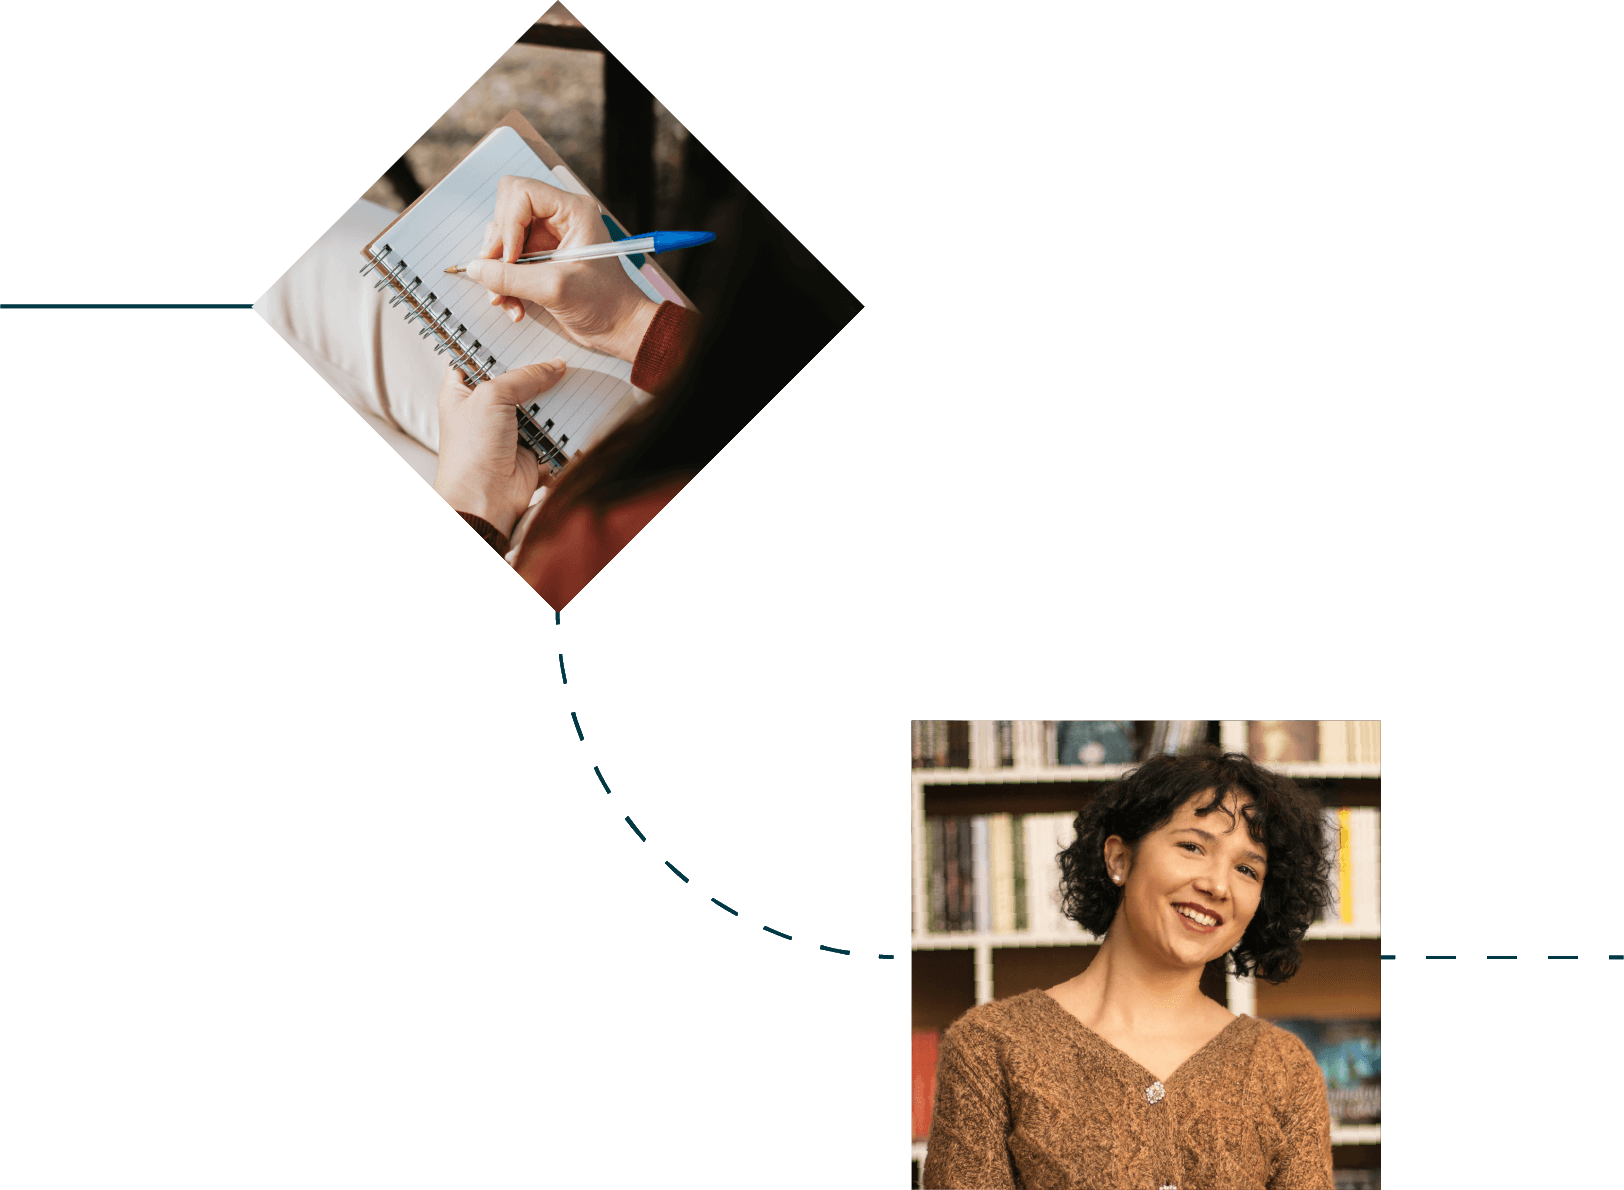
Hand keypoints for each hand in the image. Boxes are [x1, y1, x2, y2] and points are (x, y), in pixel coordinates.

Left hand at [433, 357, 568, 539]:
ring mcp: (509, 426)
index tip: (518, 321)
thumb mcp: (492, 396)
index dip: (495, 341)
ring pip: (536, 400)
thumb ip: (524, 376)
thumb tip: (555, 366)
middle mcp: (484, 406)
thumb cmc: (471, 449)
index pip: (476, 355)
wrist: (485, 500)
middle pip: (514, 376)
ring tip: (573, 368)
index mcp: (461, 390)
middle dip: (534, 365)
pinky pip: (552, 425)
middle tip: (555, 343)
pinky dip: (564, 417)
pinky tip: (579, 398)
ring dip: (552, 391)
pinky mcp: (531, 445)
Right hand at [461, 175, 659, 363]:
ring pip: (502, 240)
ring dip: (498, 272)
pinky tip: (515, 305)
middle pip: (506, 212)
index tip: (510, 258)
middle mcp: (558, 219)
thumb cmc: (605, 304)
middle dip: (497, 248)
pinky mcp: (540, 260)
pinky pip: (507, 263)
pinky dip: (504, 284)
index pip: (521, 192)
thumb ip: (511, 278)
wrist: (618, 328)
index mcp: (572, 211)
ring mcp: (548, 239)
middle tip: (498, 277)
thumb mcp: (555, 289)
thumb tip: (476, 269)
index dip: (508, 223)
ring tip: (506, 298)